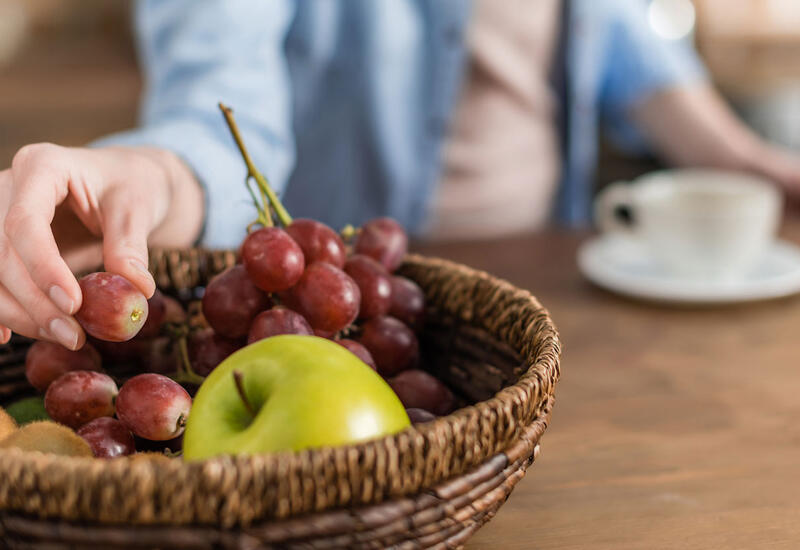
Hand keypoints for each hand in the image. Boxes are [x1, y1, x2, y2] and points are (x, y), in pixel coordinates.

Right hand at [0, 143, 202, 348]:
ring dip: (18, 313)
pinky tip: (8, 336)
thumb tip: (138, 289)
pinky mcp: (1, 242)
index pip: (26, 222)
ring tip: (64, 336)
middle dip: (34, 302)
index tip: (72, 305)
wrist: (124, 182)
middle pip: (1, 252)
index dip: (43, 267)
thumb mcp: (138, 208)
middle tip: (73, 335)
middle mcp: (8, 189)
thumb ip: (131, 246)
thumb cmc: (131, 185)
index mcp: (43, 167)